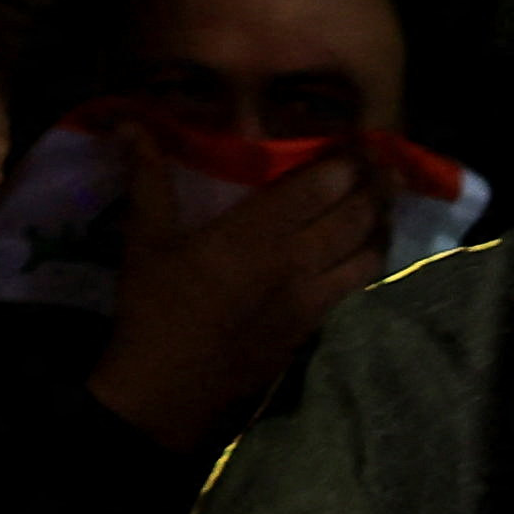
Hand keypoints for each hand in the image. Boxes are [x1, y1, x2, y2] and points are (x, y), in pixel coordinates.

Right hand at [89, 138, 385, 445]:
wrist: (168, 390)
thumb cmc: (155, 309)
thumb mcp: (146, 240)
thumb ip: (147, 177)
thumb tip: (129, 123)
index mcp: (256, 232)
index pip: (320, 185)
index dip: (346, 159)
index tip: (355, 139)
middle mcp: (295, 260)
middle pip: (355, 214)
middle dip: (375, 184)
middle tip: (382, 164)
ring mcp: (310, 297)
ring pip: (368, 252)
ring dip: (382, 223)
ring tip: (384, 203)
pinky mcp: (313, 326)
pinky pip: (357, 286)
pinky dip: (370, 261)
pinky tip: (366, 251)